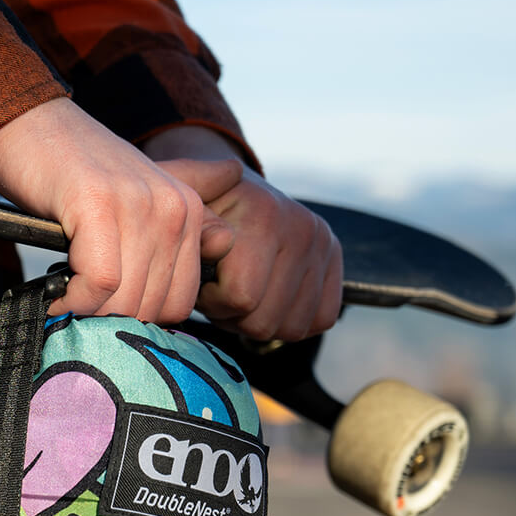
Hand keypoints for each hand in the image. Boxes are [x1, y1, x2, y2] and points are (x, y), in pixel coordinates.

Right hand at [0, 99, 239, 320]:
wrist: (26, 124)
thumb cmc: (73, 170)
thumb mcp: (135, 195)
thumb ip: (182, 222)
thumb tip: (226, 237)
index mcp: (188, 208)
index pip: (179, 304)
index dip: (137, 319)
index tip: (104, 310)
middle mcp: (172, 206)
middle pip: (151, 306)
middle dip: (109, 320)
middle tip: (79, 306)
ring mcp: (137, 204)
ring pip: (125, 299)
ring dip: (87, 313)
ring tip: (65, 299)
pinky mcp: (98, 205)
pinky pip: (99, 282)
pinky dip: (73, 300)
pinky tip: (56, 293)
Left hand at [143, 126, 342, 340]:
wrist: (229, 187)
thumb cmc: (195, 208)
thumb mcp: (180, 209)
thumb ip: (189, 224)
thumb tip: (219, 241)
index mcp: (262, 215)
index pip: (241, 297)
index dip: (211, 302)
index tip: (200, 284)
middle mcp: (302, 228)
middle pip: (264, 321)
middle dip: (231, 316)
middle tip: (218, 293)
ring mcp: (322, 243)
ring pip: (291, 328)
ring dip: (257, 320)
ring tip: (239, 294)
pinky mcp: (335, 259)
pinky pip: (319, 320)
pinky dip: (288, 320)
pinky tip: (266, 299)